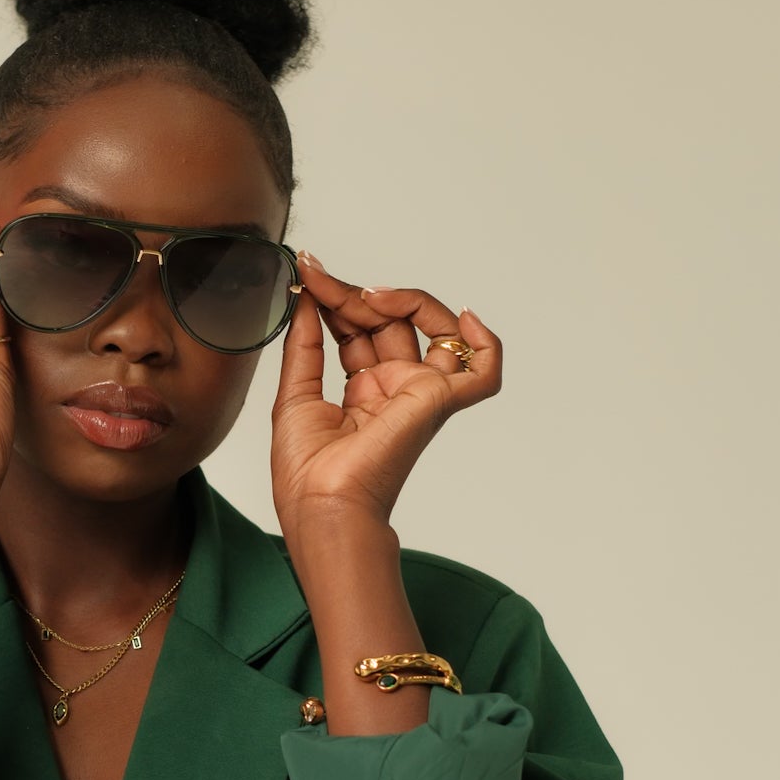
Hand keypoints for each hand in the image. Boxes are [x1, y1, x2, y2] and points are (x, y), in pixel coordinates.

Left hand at [270, 253, 501, 532]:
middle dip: (354, 295)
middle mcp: (394, 390)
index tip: (307, 273)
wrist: (323, 506)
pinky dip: (486, 344)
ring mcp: (418, 394)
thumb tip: (306, 299)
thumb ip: (303, 343)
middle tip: (320, 281)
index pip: (358, 330)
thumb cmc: (307, 473)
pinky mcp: (438, 401)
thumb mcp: (294, 393)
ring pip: (430, 328)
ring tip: (364, 295)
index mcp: (362, 393)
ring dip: (399, 299)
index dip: (335, 300)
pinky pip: (484, 372)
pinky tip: (463, 318)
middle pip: (389, 322)